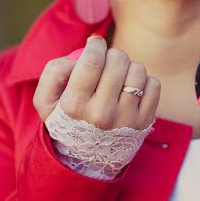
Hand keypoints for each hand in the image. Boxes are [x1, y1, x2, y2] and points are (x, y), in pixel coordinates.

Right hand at [33, 35, 160, 129]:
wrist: (88, 157)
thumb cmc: (67, 119)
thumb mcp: (46, 100)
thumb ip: (54, 72)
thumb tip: (80, 55)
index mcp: (75, 106)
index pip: (92, 60)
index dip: (95, 44)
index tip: (95, 44)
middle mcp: (102, 114)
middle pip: (117, 60)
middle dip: (112, 54)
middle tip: (107, 62)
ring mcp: (126, 119)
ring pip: (138, 70)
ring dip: (129, 67)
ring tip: (120, 77)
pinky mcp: (145, 122)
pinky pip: (153, 85)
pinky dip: (144, 81)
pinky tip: (131, 89)